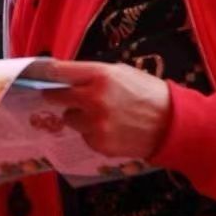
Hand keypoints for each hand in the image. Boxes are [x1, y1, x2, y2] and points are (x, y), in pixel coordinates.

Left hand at [29, 60, 173, 160]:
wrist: (173, 125)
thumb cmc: (149, 93)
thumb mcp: (123, 72)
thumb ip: (94, 74)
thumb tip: (66, 75)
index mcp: (100, 76)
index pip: (60, 72)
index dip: (49, 73)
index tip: (43, 75)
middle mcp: (94, 99)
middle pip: (57, 96)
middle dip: (55, 95)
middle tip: (58, 95)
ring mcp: (95, 124)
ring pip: (69, 118)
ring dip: (78, 116)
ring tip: (100, 115)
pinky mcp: (99, 144)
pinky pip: (84, 135)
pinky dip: (91, 132)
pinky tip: (110, 129)